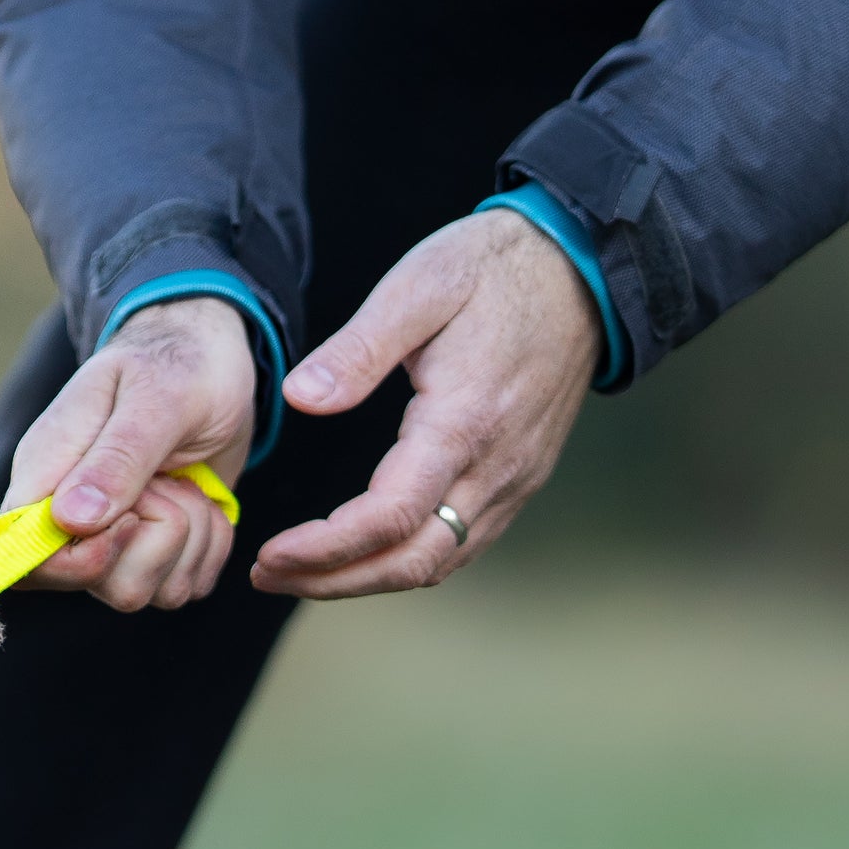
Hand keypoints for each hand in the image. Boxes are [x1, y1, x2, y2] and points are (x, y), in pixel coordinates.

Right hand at [0, 298, 254, 612]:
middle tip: (168, 479)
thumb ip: (117, 457)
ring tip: (187, 482)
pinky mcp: (156, 554)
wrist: (212, 359)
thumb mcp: (157, 397)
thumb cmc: (177, 364)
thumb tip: (69, 520)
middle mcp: (69, 520)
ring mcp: (112, 542)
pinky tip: (204, 501)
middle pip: (98, 584)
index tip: (126, 519)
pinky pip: (184, 587)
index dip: (76, 562)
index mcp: (45, 474)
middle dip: (155, 539)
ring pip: (145, 592)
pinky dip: (210, 547)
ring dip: (190, 539)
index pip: (24, 556)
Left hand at [251, 211, 598, 599]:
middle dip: (334, 581)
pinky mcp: (520, 478)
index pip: (390, 518)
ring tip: (300, 571)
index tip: (271, 554)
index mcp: (463, 421)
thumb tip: (301, 398)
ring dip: (365, 579)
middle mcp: (496, 465)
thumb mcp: (419, 285)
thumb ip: (357, 349)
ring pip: (438, 563)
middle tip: (269, 574)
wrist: (579, 267)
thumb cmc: (494, 269)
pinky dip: (405, 562)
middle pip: (413, 562)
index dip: (325, 549)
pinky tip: (361, 552)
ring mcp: (515, 478)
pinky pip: (461, 544)